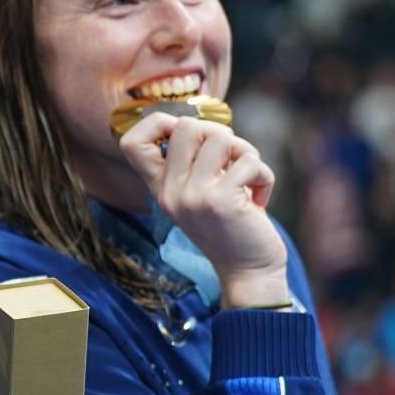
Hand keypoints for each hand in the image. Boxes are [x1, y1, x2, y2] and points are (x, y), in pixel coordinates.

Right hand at [119, 113, 288, 307]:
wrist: (247, 271)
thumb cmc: (230, 225)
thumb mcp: (199, 193)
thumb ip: (193, 162)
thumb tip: (202, 123)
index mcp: (159, 188)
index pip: (130, 141)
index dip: (157, 122)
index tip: (186, 134)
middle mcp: (168, 191)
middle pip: (185, 126)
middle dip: (218, 133)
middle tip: (230, 159)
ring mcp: (191, 197)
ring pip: (221, 138)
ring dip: (245, 152)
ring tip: (248, 177)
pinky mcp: (220, 201)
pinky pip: (248, 161)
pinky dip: (263, 176)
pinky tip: (259, 198)